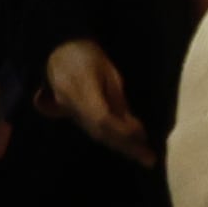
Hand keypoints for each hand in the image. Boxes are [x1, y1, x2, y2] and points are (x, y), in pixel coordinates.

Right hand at [42, 40, 150, 163]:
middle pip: (98, 132)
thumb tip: (135, 129)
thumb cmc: (88, 55)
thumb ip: (119, 101)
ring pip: (94, 133)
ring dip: (118, 145)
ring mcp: (65, 109)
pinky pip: (90, 128)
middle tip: (148, 158)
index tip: (143, 135)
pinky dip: (108, 137)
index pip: (102, 119)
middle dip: (125, 145)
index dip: (123, 131)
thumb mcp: (110, 73)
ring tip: (141, 154)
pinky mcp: (66, 112)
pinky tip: (123, 143)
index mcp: (81, 88)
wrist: (58, 48)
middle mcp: (70, 103)